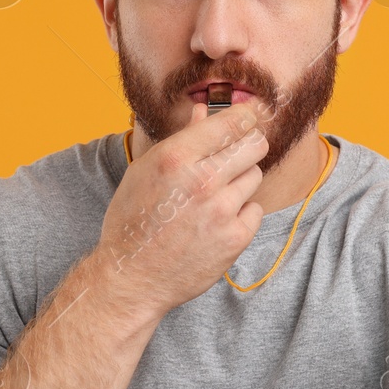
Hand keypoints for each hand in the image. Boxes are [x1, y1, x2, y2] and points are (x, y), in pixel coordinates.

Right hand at [95, 99, 268, 315]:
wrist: (132, 277)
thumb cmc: (134, 221)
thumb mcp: (146, 171)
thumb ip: (182, 139)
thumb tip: (202, 110)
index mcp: (176, 157)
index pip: (231, 123)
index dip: (246, 117)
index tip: (249, 117)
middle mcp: (202, 181)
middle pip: (255, 146)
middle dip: (249, 146)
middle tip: (237, 155)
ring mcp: (222, 211)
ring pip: (255, 176)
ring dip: (240, 181)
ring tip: (214, 197)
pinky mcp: (235, 238)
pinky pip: (255, 210)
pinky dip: (242, 213)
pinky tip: (217, 221)